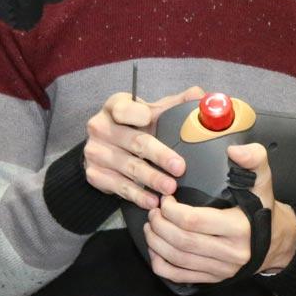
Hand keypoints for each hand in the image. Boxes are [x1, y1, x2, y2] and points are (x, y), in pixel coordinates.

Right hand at [81, 86, 203, 209]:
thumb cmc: (134, 127)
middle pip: (135, 142)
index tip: (150, 118)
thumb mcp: (152, 111)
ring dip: (152, 179)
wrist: (107, 148)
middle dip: (159, 155)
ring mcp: (95, 152)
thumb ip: (175, 104)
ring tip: (170, 188)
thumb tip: (200, 95)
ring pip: (129, 167)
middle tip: (179, 167)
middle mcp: (100, 128)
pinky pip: (120, 187)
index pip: (123, 108)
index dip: (136, 113)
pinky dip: (138, 195)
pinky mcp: (94, 174)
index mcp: (114, 107)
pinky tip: (152, 201)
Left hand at [143, 142, 295, 283]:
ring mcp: (221, 269)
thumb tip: (234, 150)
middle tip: (154, 210)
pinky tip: (156, 249)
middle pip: (181, 241)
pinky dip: (161, 264)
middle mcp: (230, 252)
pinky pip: (179, 276)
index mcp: (239, 228)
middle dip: (160, 224)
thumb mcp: (264, 181)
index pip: (193, 221)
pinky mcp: (214, 278)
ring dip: (156, 242)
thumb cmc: (264, 210)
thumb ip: (254, 159)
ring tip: (151, 225)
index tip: (166, 198)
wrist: (276, 243)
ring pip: (177, 259)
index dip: (171, 210)